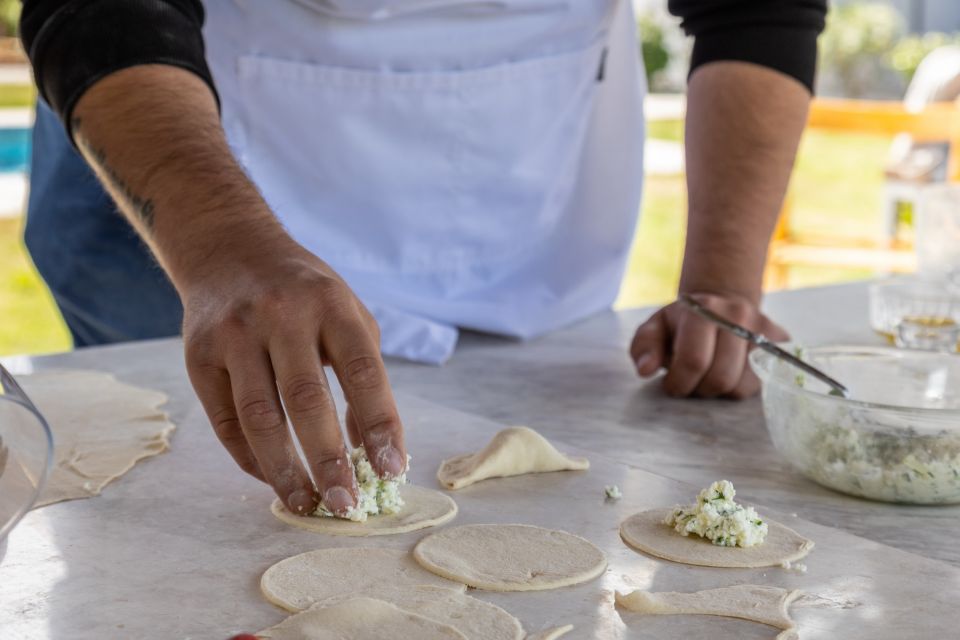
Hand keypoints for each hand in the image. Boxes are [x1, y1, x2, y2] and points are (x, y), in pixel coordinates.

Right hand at [181, 236, 405, 516]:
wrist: (229, 249)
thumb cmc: (305, 293)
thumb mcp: (347, 315)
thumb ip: (363, 376)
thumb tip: (371, 452)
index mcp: (331, 304)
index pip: (362, 371)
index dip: (379, 425)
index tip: (391, 471)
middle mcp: (282, 315)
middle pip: (306, 399)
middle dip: (329, 460)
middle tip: (346, 506)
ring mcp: (235, 334)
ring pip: (259, 417)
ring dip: (284, 471)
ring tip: (306, 506)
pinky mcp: (199, 355)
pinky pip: (225, 421)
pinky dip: (250, 458)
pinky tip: (273, 479)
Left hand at [629, 292, 788, 398]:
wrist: (720, 306)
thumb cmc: (682, 324)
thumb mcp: (655, 329)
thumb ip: (644, 347)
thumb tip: (646, 369)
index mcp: (703, 309)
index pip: (693, 361)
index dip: (679, 383)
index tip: (671, 384)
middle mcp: (738, 315)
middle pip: (720, 377)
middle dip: (699, 389)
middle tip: (690, 382)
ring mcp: (764, 328)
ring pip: (742, 385)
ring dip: (719, 391)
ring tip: (708, 376)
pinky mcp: (781, 344)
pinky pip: (761, 384)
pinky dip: (740, 386)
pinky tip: (729, 372)